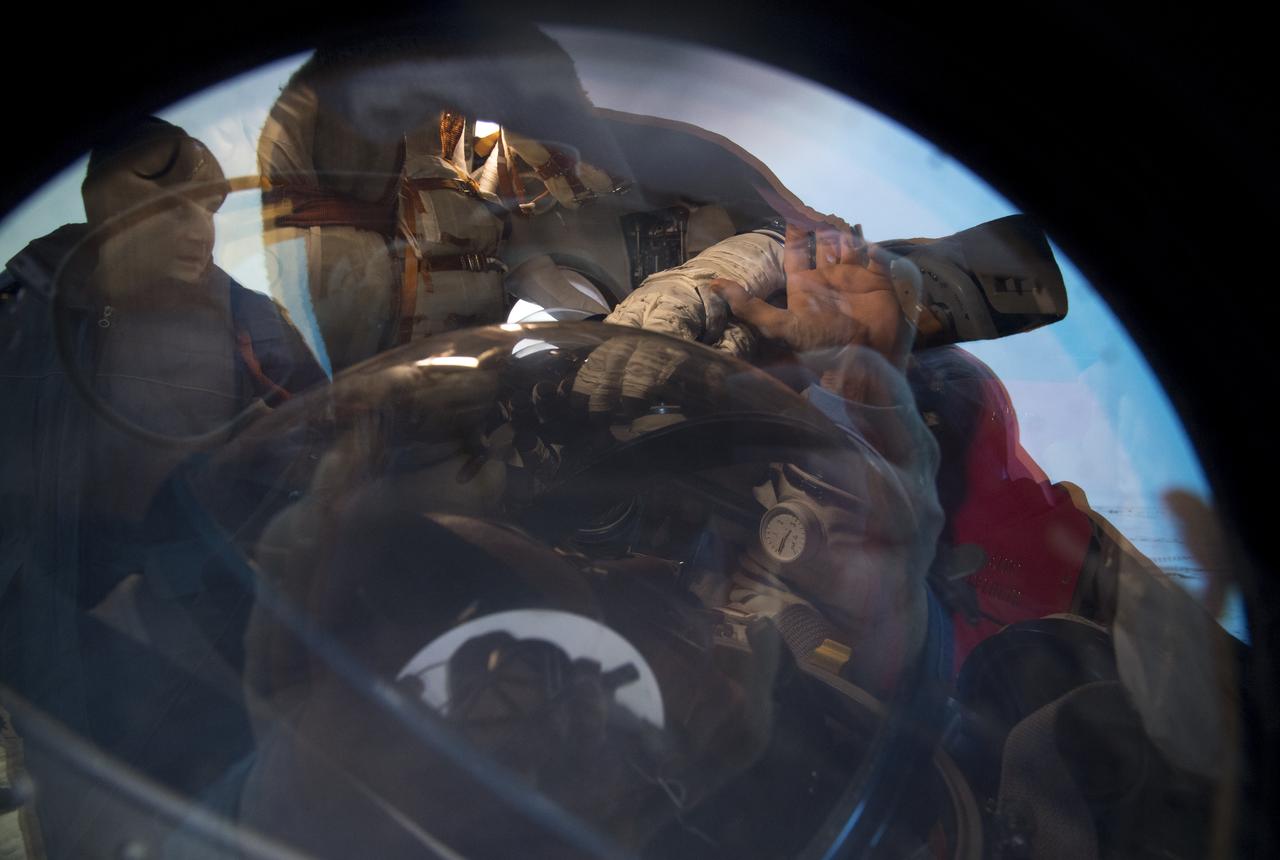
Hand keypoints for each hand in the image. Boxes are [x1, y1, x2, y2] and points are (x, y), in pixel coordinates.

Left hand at [709, 218, 910, 366]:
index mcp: (805, 285)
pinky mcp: (876, 280)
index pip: (795, 252)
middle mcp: (827, 278)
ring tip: (838, 223)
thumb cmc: (821, 343)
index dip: (793, 233)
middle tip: (819, 212)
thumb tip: (712, 286)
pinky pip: (872, 254)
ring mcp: (853, 278)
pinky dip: (868, 242)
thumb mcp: (779, 326)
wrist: (864, 358)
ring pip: (846, 244)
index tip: (792, 210)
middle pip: (821, 243)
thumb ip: (749, 306)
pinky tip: (862, 231)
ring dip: (842, 231)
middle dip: (820, 226)